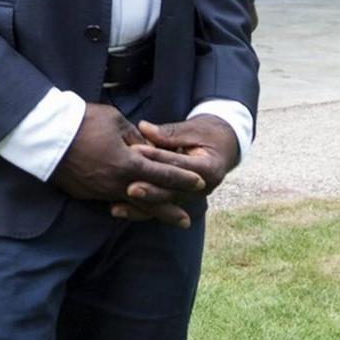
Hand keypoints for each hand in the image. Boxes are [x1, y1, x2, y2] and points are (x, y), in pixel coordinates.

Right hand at [50, 103, 205, 224]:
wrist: (43, 134)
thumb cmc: (81, 121)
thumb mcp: (114, 121)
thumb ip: (134, 136)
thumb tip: (145, 147)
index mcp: (128, 163)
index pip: (163, 174)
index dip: (182, 179)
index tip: (199, 183)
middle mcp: (117, 182)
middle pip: (151, 199)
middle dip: (170, 210)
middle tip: (187, 221)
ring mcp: (100, 191)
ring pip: (131, 204)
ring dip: (149, 212)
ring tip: (163, 220)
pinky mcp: (85, 193)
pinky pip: (111, 200)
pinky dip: (126, 205)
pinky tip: (131, 208)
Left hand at [110, 115, 239, 223]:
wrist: (223, 147)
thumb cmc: (207, 134)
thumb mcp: (193, 129)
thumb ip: (169, 133)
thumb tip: (144, 128)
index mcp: (210, 168)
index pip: (181, 165)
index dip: (158, 158)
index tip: (136, 151)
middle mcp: (203, 188)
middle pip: (172, 192)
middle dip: (150, 191)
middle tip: (128, 189)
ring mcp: (191, 197)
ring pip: (163, 204)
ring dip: (140, 207)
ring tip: (117, 208)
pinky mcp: (179, 200)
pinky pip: (158, 207)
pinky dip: (139, 210)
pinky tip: (118, 211)